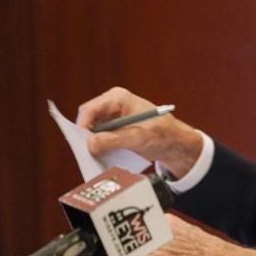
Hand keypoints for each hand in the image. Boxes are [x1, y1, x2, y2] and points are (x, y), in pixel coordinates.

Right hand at [76, 87, 202, 177]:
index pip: (90, 109)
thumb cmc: (162, 133)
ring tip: (97, 157)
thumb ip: (114, 140)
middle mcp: (111, 105)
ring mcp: (111, 117)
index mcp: (118, 98)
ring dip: (93, 144)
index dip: (82, 126)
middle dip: (86, 136)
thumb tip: (90, 144)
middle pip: (88, 120)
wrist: (173, 142)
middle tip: (87, 153)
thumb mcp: (138, 137)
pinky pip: (98, 138)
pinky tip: (104, 157)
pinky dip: (99, 147)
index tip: (81, 143)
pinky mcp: (112, 130)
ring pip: (91, 131)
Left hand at [116, 214, 255, 255]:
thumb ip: (166, 243)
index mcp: (168, 221)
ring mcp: (160, 241)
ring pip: (122, 248)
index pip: (133, 222)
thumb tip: (151, 253)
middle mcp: (162, 227)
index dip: (116, 236)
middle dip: (108, 252)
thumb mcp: (185, 243)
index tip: (109, 248)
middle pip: (123, 234)